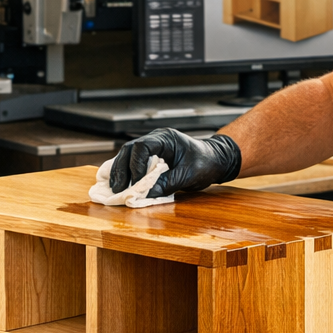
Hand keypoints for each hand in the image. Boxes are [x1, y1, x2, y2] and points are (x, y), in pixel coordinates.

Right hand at [108, 128, 241, 198]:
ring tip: (117, 188)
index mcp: (166, 139)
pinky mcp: (151, 157)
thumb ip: (168, 183)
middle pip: (129, 150)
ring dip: (121, 172)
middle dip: (122, 170)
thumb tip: (145, 194)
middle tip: (118, 189)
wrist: (216, 160)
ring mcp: (152, 148)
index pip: (142, 147)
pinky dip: (127, 173)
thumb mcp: (189, 175)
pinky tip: (122, 184)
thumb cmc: (206, 163)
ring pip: (128, 155)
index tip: (137, 183)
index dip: (136, 166)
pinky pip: (133, 162)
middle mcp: (156, 140)